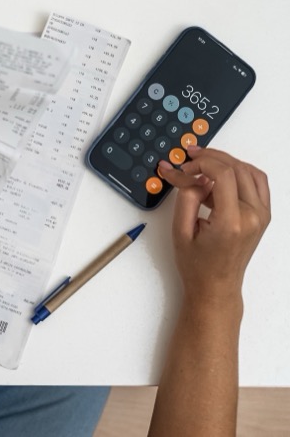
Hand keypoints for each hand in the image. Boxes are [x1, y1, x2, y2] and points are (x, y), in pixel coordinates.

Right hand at [158, 146, 270, 303]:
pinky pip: (257, 182)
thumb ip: (186, 197)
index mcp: (232, 222)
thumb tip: (192, 175)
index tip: (183, 168)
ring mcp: (262, 215)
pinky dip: (239, 172)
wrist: (216, 286)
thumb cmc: (198, 265)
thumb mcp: (181, 230)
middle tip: (189, 158)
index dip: (200, 163)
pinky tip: (219, 176)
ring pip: (249, 171)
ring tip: (202, 164)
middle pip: (237, 168)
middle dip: (209, 158)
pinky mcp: (262, 214)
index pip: (223, 174)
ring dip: (225, 162)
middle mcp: (253, 216)